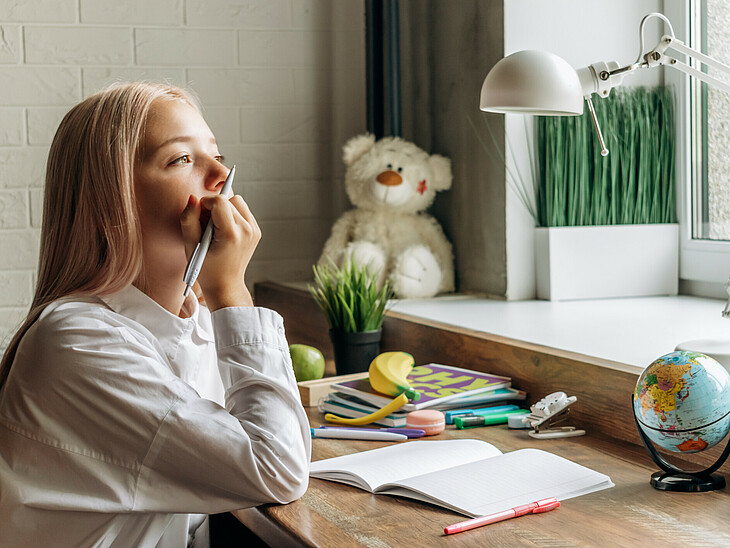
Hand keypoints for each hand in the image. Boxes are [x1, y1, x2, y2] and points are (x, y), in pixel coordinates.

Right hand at [180, 193, 260, 309]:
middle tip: (206, 227)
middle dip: (214, 208)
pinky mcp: (257, 231)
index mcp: (231, 235)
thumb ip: (188, 219)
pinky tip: (224, 230)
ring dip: (224, 209)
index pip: (220, 201)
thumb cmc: (206, 268)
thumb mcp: (190, 245)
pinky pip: (243, 210)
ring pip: (237, 202)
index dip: (205, 204)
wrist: (225, 285)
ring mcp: (254, 231)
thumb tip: (193, 198)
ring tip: (216, 228)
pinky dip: (232, 215)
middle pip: (229, 200)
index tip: (200, 217)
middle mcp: (247, 231)